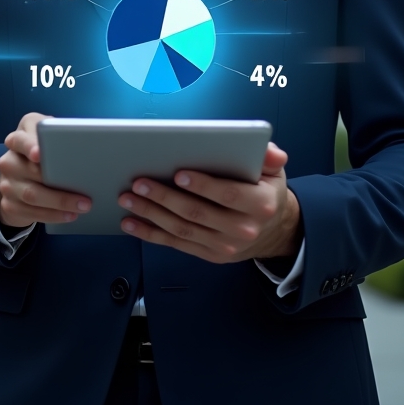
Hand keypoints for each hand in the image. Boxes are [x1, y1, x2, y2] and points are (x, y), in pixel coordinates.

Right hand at [0, 113, 91, 229]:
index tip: (39, 153)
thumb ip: (58, 137)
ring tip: (82, 206)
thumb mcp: (46, 139)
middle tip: (84, 192)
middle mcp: (8, 161)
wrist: (18, 177)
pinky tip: (69, 215)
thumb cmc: (42, 153)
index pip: (20, 140)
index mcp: (17, 139)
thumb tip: (85, 145)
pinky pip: (30, 213)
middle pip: (31, 171)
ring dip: (60, 202)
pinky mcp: (9, 204)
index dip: (29, 146)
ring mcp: (6, 184)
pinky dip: (52, 215)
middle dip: (58, 182)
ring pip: (31, 195)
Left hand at [116, 142, 301, 263]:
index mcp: (259, 205)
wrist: (273, 231)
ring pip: (182, 229)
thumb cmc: (265, 192)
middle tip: (139, 182)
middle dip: (164, 197)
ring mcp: (224, 246)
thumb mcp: (274, 171)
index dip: (203, 185)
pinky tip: (132, 223)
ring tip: (128, 199)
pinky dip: (151, 234)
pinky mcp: (209, 255)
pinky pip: (176, 244)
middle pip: (197, 213)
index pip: (229, 194)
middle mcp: (242, 229)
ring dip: (151, 214)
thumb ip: (269, 157)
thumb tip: (270, 149)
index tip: (179, 173)